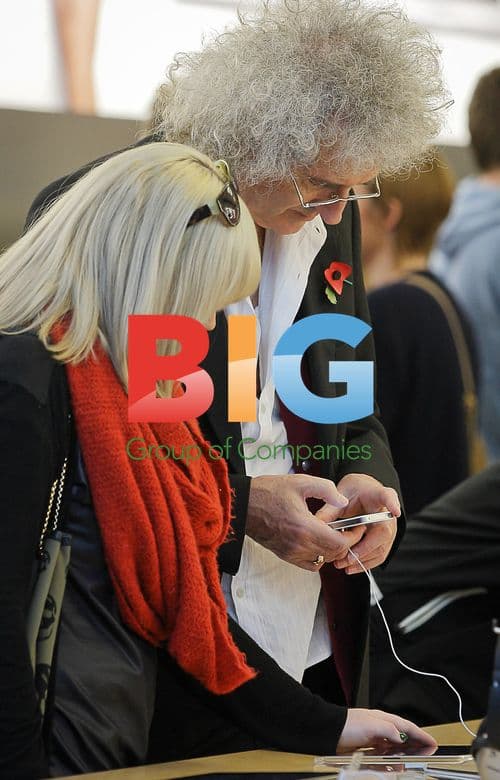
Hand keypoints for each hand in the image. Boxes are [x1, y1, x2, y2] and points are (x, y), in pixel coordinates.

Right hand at [246, 474, 365, 570]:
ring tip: (335, 534)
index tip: (357, 526)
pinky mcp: (285, 555)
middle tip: (350, 529)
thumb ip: (326, 489)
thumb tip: (343, 501)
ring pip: (323, 560)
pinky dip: (319, 557)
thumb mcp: (300, 482)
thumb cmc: (268, 492)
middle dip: (347, 543)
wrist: (243, 505)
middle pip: (334, 554)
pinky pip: (310, 564)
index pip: (339, 543)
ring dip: (333, 550)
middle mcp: (299, 544)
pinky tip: (319, 542)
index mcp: (305, 527)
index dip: (353, 536)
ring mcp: (291, 552)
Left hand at [330, 474, 399, 573]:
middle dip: (364, 547)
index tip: (394, 511)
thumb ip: (330, 509)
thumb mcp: (340, 494)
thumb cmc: (355, 492)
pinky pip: (378, 555)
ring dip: (362, 560)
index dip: (392, 503)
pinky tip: (350, 567)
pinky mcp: (385, 541)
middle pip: (383, 532)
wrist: (363, 494)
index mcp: (377, 495)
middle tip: (346, 557)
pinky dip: (365, 564)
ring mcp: (389, 529)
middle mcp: (387, 514)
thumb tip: (317, 523)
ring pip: (381, 548)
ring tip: (342, 564)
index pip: (388, 496)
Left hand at [337, 708, 437, 754]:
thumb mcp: (371, 725)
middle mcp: (381, 727)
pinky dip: (392, 757)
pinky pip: (385, 752)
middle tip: (427, 753)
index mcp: (385, 719)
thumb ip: (389, 730)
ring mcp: (375, 736)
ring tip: (413, 759)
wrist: (330, 730)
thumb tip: (402, 736)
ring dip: (405, 752)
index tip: (433, 743)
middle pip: (404, 736)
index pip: (409, 728)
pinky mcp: (368, 745)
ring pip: (396, 745)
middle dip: (417, 745)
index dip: (422, 736)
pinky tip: (393, 762)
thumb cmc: (348, 724)